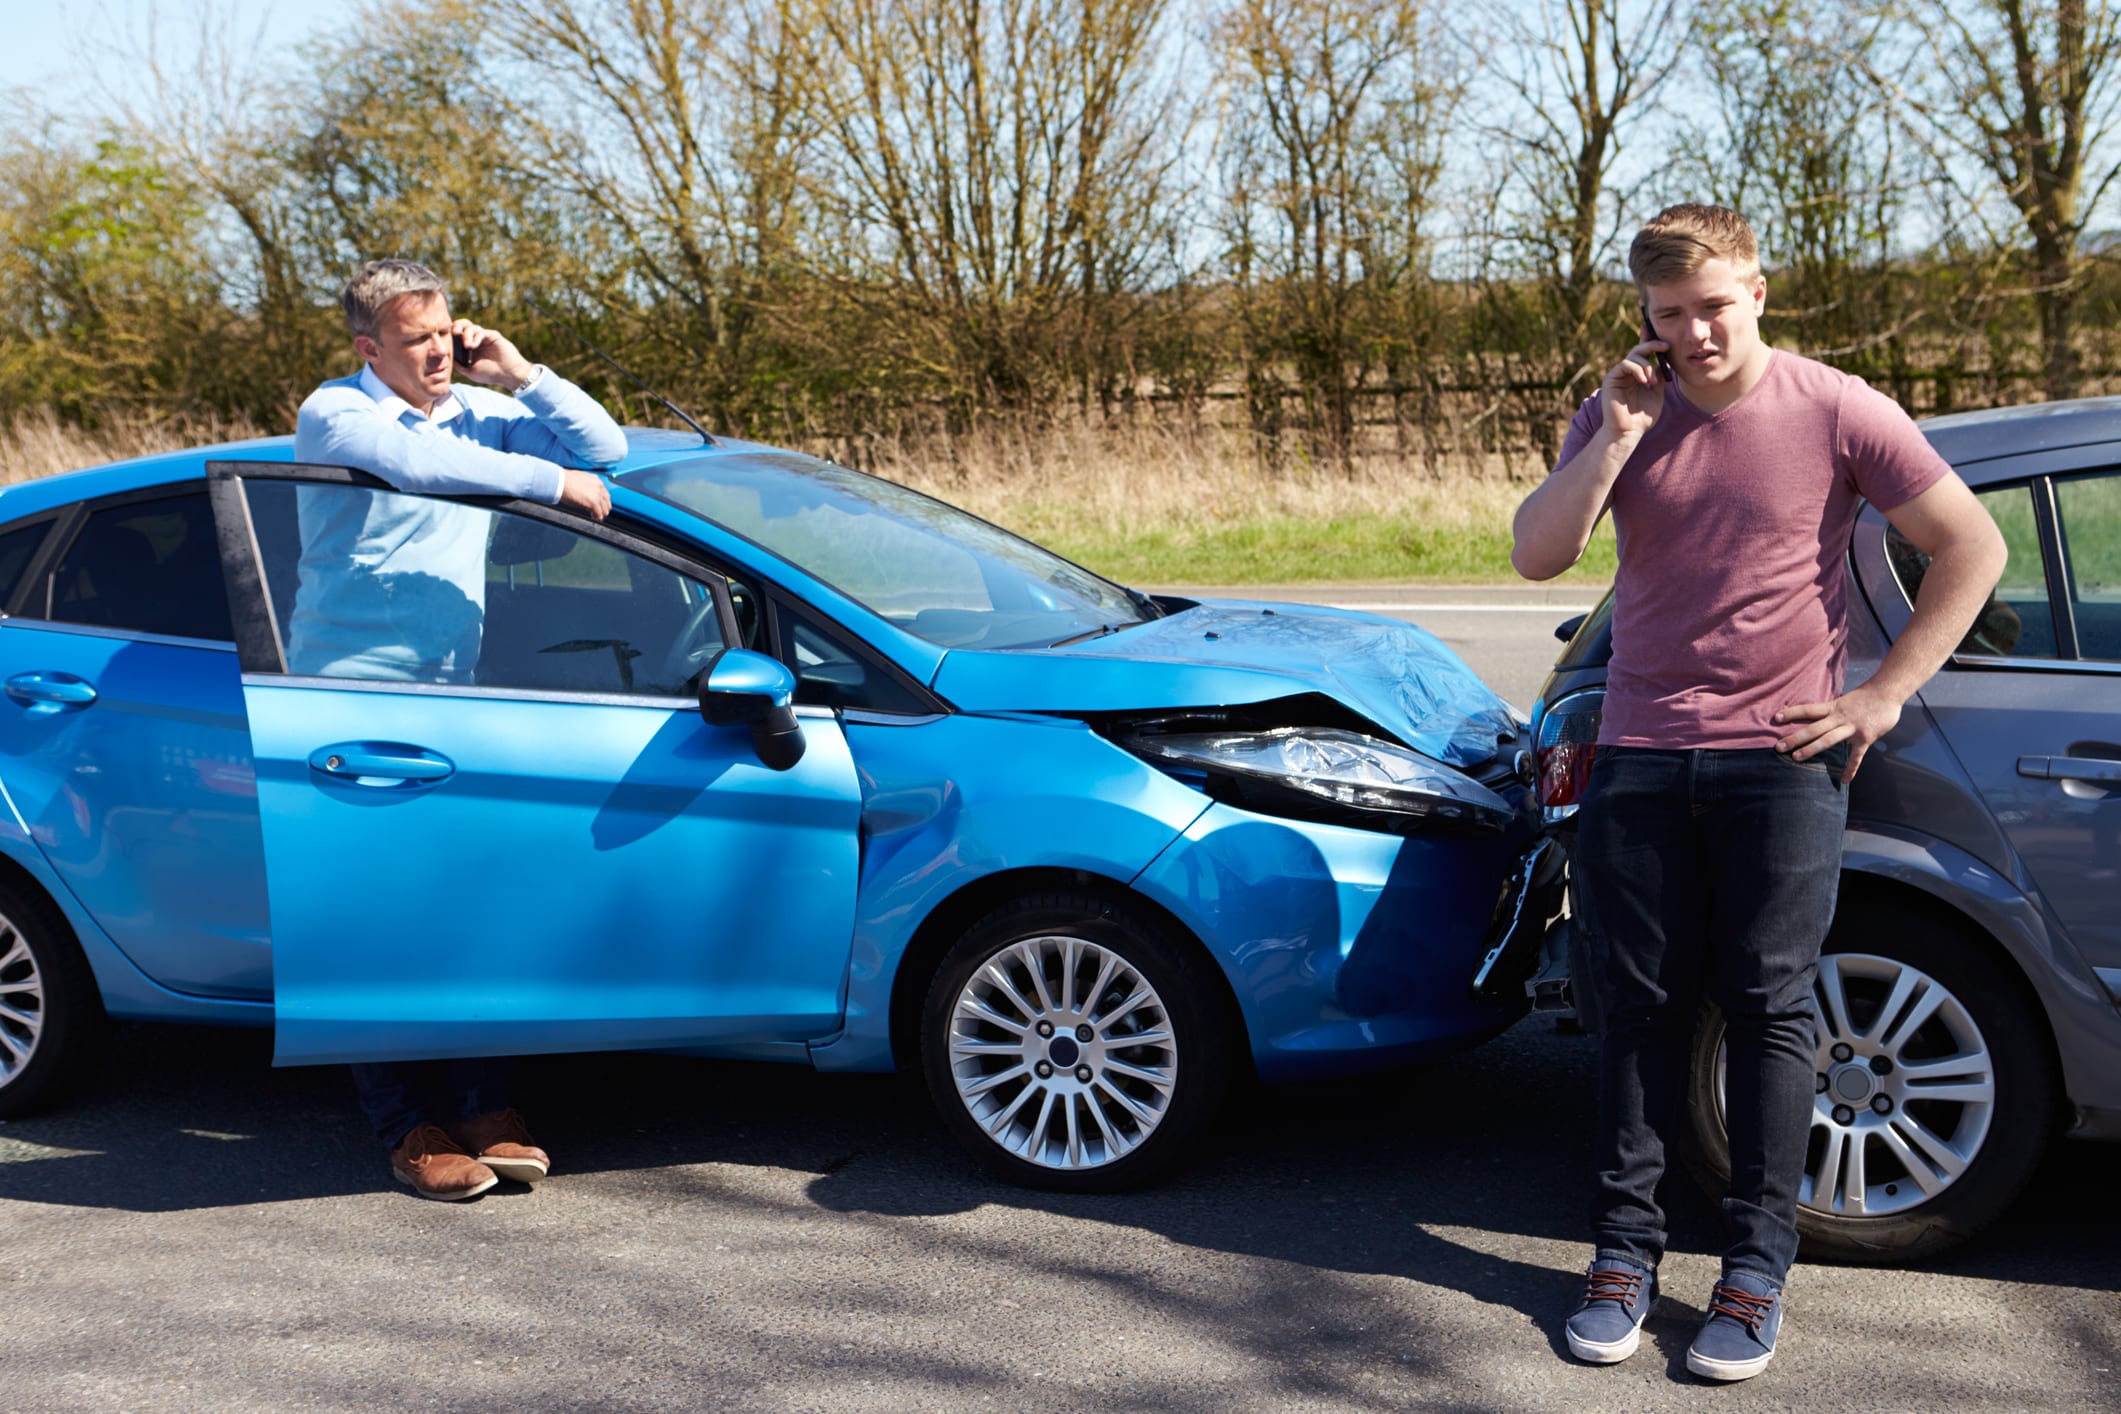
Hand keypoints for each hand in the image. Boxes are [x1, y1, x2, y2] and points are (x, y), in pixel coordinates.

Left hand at [452, 319, 536, 390]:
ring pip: (471, 326)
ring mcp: (485, 337)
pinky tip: (473, 346)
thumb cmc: (491, 374)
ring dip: (466, 334)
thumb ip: (458, 365)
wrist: (508, 374)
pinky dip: (475, 337)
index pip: (457, 335)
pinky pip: (481, 332)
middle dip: (456, 326)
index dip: (451, 334)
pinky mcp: (493, 335)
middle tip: (454, 333)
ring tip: (467, 346)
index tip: (445, 338)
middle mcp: (476, 340)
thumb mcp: (470, 371)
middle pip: (463, 325)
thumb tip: (447, 357)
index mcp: (470, 347)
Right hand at [558, 468, 610, 521]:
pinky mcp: (593, 502)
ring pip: (605, 509)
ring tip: (597, 516)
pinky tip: (594, 518)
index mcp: (596, 480)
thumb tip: (585, 493)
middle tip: (600, 512)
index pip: (604, 493)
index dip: (602, 500)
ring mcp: (597, 495)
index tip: (600, 504)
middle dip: (604, 508)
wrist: (560, 481)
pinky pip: (599, 513)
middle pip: (607, 501)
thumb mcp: (580, 480)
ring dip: (601, 514)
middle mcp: (599, 487)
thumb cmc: (564, 480)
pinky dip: (597, 517)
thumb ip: (586, 487)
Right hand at [1599, 339, 1668, 440]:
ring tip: (1652, 382)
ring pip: (1633, 355)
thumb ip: (1660, 377)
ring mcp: (1618, 375)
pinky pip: (1625, 364)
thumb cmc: (1642, 417)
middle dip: (1653, 345)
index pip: (1643, 354)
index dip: (1650, 341)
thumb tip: (1666, 362)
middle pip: (1639, 350)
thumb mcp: (1658, 393)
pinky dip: (1637, 369)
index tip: (1662, 336)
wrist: (1628, 432)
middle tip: (1666, 346)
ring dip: (1647, 365)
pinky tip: (1644, 381)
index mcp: (1637, 375)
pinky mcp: (1611, 379)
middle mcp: (1627, 373)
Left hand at [1774, 683, 1901, 783]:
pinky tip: (1844, 781)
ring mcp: (1852, 728)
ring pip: (1828, 740)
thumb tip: (1816, 715)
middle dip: (1795, 737)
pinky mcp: (1865, 738)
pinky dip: (1851, 769)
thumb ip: (1831, 710)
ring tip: (1796, 758)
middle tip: (1778, 747)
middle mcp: (1839, 717)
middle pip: (1813, 728)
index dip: (1792, 712)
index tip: (1775, 717)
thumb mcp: (1843, 700)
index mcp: (1833, 707)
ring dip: (1811, 749)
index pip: (1808, 709)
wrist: (1888, 693)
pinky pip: (1856, 756)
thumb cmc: (1865, 697)